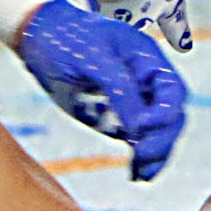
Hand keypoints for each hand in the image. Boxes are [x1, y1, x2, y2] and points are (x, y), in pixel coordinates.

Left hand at [17, 0, 187, 180]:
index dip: (164, 112)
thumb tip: (138, 128)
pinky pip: (139, 141)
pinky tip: (136, 175)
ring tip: (140, 174)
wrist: (38, 35)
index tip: (139, 127)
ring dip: (156, 155)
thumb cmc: (66, 38)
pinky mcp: (116, 118)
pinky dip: (142, 159)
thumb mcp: (93, 58)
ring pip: (159, 133)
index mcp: (147, 59)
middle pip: (172, 116)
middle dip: (162, 139)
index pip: (172, 91)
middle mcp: (145, 82)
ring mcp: (132, 101)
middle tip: (140, 154)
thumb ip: (119, 90)